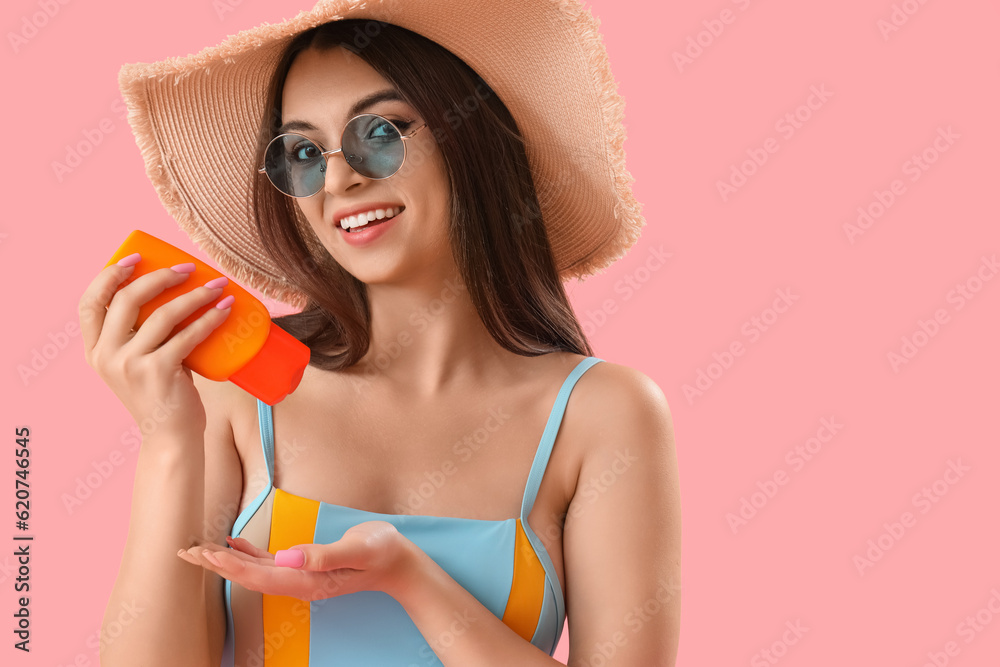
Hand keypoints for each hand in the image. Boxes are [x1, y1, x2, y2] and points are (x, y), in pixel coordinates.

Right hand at [78, 258, 231, 437]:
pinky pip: (187, 335)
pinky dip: (209, 318)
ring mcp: (130, 365)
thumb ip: (141, 335)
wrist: (170, 438)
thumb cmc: (161, 395)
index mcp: (95, 351)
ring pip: (162, 314)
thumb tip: (172, 293)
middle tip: (188, 268)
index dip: (109, 275)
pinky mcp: (158, 373)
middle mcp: (106, 356)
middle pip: (126, 299)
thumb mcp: (137, 363)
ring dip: (194, 295)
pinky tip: (225, 309)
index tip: (135, 258)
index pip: (89, 304)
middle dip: (159, 276)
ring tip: (217, 286)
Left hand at [177, 521, 418, 601]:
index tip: (205, 555)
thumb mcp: (360, 549)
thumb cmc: (382, 552)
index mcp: (308, 581)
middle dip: (216, 565)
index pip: (260, 575)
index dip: (230, 566)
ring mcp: (300, 576)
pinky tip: (231, 544)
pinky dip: (245, 554)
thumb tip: (289, 557)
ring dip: (225, 561)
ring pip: (253, 571)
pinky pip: (267, 563)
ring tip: (197, 550)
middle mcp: (298, 582)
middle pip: (248, 576)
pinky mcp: (304, 566)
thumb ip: (326, 555)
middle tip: (185, 552)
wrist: (399, 563)